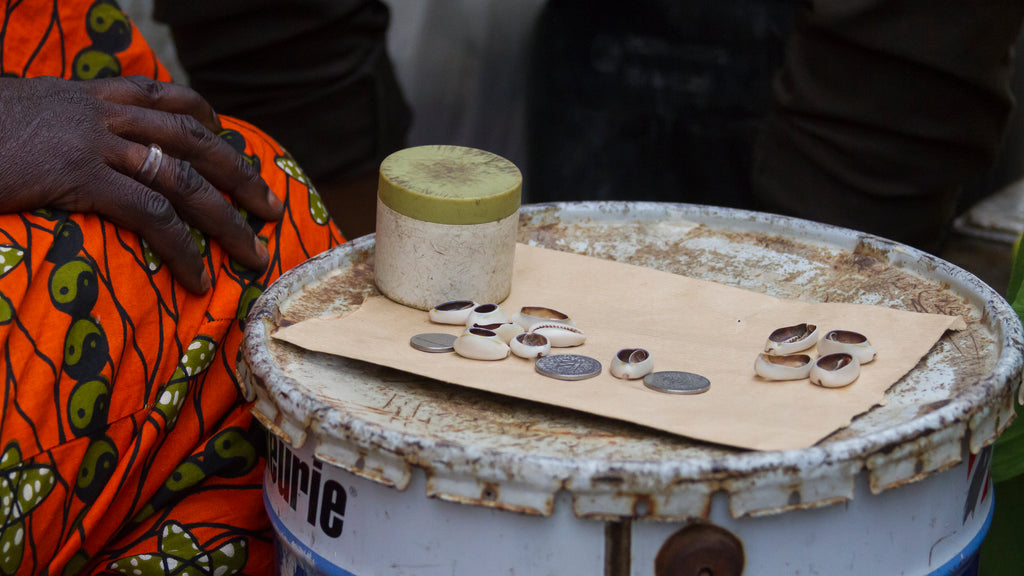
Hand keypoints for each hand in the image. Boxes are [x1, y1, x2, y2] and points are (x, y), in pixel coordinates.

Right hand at [0, 75, 284, 292]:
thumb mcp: (21, 118)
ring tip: (255, 254)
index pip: (165, 97)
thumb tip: (68, 152)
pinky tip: (198, 277)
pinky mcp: (79, 175)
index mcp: (89, 96)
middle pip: (193, 139)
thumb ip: (59, 131)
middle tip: (272, 207)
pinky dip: (183, 248)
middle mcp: (102, 112)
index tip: (231, 140)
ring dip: (228, 220)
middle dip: (240, 174)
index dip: (206, 119)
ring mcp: (94, 141)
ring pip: (184, 179)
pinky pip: (152, 215)